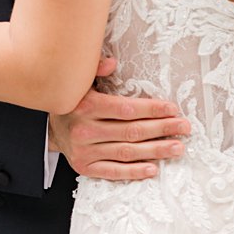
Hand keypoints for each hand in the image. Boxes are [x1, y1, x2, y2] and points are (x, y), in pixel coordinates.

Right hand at [47, 58, 190, 180]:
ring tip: (177, 147)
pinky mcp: (85, 168)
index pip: (126, 109)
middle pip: (132, 131)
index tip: (173, 109)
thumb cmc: (74, 102)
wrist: (48, 129)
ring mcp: (85, 152)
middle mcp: (85, 130)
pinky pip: (113, 171)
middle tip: (185, 127)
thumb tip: (113, 62)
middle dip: (162, 129)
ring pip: (127, 152)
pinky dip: (134, 171)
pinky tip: (153, 168)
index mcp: (86, 106)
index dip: (152, 109)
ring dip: (155, 150)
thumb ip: (96, 69)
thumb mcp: (80, 82)